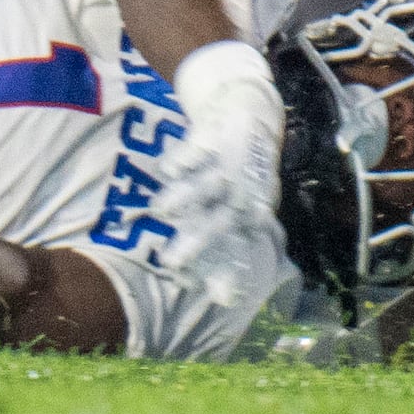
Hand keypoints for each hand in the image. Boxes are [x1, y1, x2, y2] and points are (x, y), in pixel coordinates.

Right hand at [165, 44, 284, 312]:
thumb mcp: (239, 211)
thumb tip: (224, 300)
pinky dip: (183, 157)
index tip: (218, 297)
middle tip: (172, 262)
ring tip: (162, 209)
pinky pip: (197, 148)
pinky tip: (166, 168)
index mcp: (249, 212)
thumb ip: (226, 253)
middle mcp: (242, 190)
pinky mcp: (215, 135)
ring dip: (187, 194)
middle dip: (197, 240)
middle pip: (220, 219)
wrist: (251, 113)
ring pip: (206, 183)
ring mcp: (229, 162)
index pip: (238, 247)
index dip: (226, 270)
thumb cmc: (239, 176)